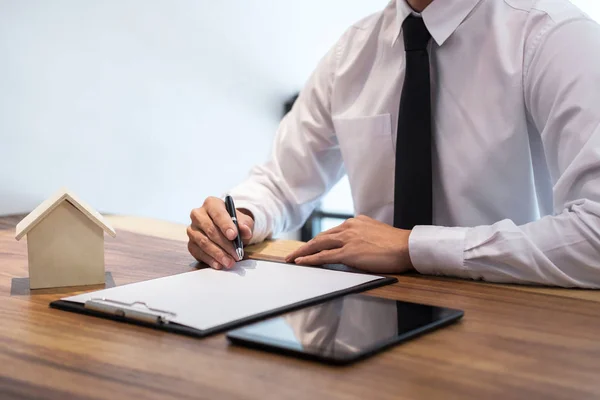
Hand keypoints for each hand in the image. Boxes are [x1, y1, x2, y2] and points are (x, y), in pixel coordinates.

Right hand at [187, 197, 253, 269]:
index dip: (226, 225)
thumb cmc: (234, 223)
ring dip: (218, 254)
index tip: (234, 236)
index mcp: (211, 204)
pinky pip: (199, 252)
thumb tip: (246, 231)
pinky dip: (210, 260)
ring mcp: (192, 229)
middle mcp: (198, 214)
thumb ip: (245, 225)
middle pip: (210, 230)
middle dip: (225, 244)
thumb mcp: (243, 221)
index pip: (218, 214)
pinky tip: (219, 264)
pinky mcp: (191, 243)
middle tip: (236, 254)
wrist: (225, 229)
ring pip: (204, 242)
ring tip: (230, 262)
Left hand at [285, 215, 413, 273]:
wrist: (407, 246)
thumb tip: (353, 251)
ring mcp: (348, 239)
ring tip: (292, 259)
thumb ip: (362, 238)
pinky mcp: (349, 252)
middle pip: (321, 237)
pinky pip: (324, 256)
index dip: (318, 241)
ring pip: (319, 245)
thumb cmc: (396, 245)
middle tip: (293, 254)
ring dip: (303, 252)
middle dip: (305, 247)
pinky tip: (301, 263)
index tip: (309, 246)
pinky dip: (310, 260)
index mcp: (356, 222)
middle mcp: (349, 227)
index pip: (332, 232)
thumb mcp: (376, 235)